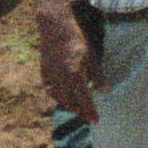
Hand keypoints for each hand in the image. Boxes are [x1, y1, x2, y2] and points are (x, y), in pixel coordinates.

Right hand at [32, 4, 97, 120]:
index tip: (96, 120)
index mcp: (75, 73)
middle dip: (80, 111)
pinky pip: (50, 91)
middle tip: (88, 116)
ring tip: (78, 109)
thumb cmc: (77, 40)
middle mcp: (61, 77)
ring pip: (59, 98)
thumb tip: (104, 91)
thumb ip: (97, 75)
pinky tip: (64, 98)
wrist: (54, 27)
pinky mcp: (44, 72)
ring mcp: (50, 75)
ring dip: (69, 106)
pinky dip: (58, 97)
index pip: (84, 98)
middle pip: (70, 102)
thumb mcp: (92, 56)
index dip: (90, 111)